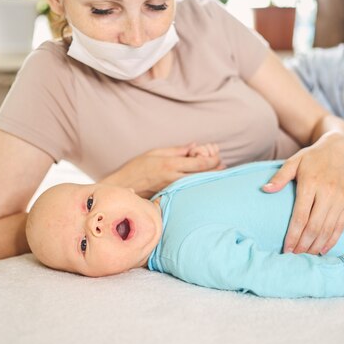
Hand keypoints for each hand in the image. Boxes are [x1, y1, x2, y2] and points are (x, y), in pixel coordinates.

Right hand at [100, 143, 223, 197]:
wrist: (122, 188)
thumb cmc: (136, 168)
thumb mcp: (155, 152)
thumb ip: (176, 150)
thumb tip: (194, 146)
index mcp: (170, 164)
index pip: (200, 163)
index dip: (213, 159)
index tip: (217, 156)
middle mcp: (173, 178)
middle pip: (203, 176)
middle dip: (216, 169)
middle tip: (221, 165)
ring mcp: (173, 190)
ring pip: (198, 185)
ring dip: (209, 178)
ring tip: (216, 173)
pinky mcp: (170, 197)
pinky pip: (189, 191)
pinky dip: (198, 185)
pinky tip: (201, 182)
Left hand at [263, 132, 343, 254]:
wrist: (338, 149)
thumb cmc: (311, 157)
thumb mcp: (293, 161)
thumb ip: (279, 177)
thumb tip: (265, 190)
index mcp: (311, 183)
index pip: (301, 216)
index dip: (293, 235)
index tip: (285, 248)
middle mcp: (328, 192)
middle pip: (315, 226)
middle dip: (303, 244)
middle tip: (293, 256)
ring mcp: (341, 198)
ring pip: (328, 229)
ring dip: (316, 245)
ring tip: (304, 255)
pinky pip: (341, 226)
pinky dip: (331, 240)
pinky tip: (321, 250)